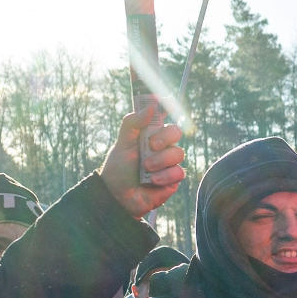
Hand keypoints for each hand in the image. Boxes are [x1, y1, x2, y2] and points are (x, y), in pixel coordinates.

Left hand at [100, 103, 185, 217]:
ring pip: (178, 153)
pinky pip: (179, 172)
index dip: (166, 105)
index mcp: (149, 133)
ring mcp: (169, 162)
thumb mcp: (122, 144)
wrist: (118, 197)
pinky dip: (164, 176)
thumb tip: (149, 107)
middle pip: (176, 131)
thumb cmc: (118, 169)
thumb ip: (132, 123)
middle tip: (151, 146)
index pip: (162, 114)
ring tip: (146, 169)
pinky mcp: (173, 179)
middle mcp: (162, 145)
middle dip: (164, 138)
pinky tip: (152, 181)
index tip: (166, 101)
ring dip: (160, 161)